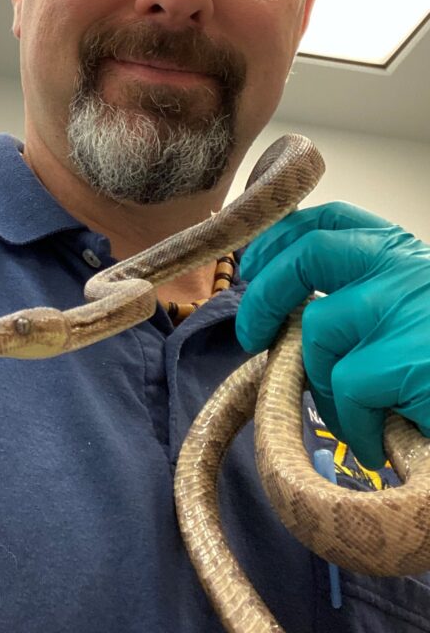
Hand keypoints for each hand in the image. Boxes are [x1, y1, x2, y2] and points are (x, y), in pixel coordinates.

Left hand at [235, 201, 429, 469]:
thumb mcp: (412, 312)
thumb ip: (364, 294)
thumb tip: (287, 307)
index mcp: (404, 252)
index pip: (330, 220)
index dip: (281, 238)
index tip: (252, 264)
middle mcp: (404, 267)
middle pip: (307, 254)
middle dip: (266, 294)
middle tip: (251, 335)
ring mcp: (405, 308)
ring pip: (319, 333)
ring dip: (321, 384)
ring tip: (351, 419)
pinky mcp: (408, 358)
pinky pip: (344, 388)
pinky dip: (352, 424)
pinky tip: (375, 444)